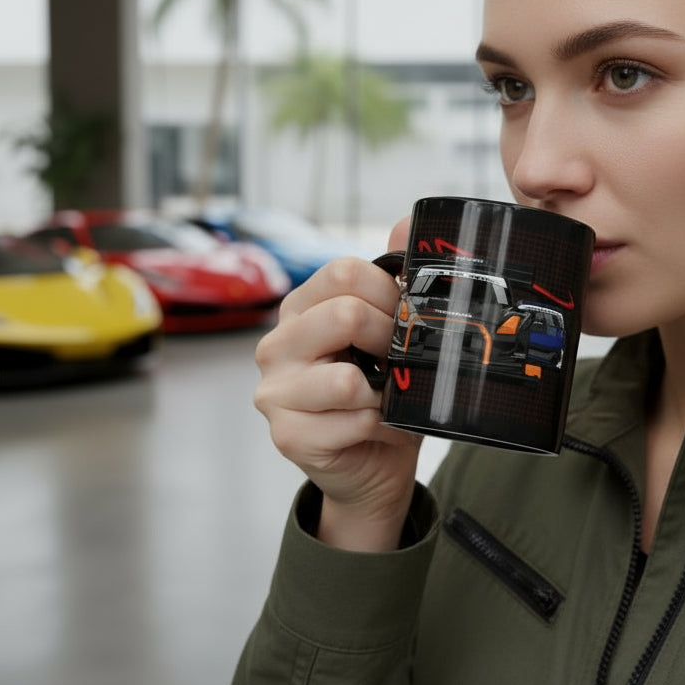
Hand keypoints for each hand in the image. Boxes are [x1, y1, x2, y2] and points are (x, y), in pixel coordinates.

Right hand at [253, 218, 420, 550]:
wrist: (373, 460)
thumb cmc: (381, 389)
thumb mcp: (391, 330)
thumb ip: (396, 277)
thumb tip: (410, 223)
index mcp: (301, 308)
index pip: (344, 272)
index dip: (390, 293)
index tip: (406, 317)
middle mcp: (278, 344)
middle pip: (344, 314)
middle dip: (391, 339)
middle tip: (401, 359)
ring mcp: (275, 391)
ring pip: (345, 379)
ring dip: (385, 391)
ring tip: (387, 396)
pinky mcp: (287, 435)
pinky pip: (352, 421)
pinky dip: (382, 425)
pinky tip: (378, 428)